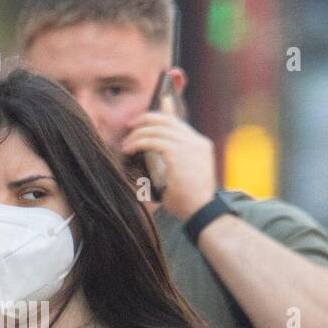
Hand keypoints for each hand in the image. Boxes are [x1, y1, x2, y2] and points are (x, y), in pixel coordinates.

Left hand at [120, 96, 216, 221]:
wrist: (202, 212)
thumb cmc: (189, 202)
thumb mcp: (181, 177)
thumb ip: (169, 163)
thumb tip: (150, 158)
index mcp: (201, 145)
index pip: (177, 122)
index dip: (160, 115)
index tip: (142, 120)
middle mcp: (197, 142)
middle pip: (167, 120)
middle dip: (146, 119)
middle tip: (130, 125)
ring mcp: (190, 146)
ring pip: (157, 129)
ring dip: (138, 134)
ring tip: (126, 144)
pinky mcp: (178, 153)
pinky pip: (153, 141)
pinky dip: (138, 142)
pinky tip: (128, 150)